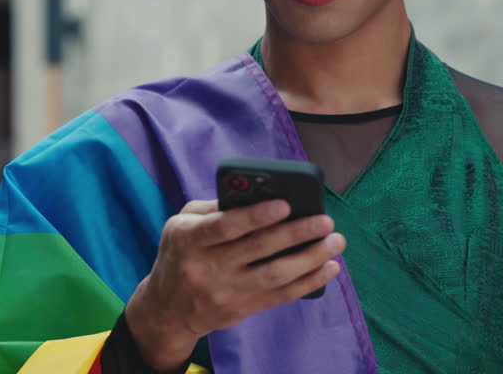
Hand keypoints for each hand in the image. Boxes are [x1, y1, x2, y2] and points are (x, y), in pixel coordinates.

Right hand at [124, 199, 344, 370]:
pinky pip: (281, 296)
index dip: (256, 216)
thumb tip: (257, 193)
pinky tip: (329, 268)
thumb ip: (212, 208)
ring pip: (275, 275)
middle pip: (258, 249)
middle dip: (297, 233)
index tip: (285, 204)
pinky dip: (309, 282)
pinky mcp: (243, 309)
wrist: (167, 308)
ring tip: (335, 242)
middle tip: (325, 221)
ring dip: (311, 258)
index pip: (225, 226)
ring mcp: (227, 291)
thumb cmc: (179, 254)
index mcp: (190, 239)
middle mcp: (208, 267)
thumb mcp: (180, 224)